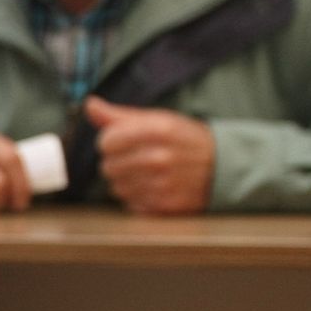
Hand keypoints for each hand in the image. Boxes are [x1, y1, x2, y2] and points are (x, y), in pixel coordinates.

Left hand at [84, 96, 214, 214]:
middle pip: (108, 167)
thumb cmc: (183, 140)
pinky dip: (137, 197)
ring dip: (126, 181)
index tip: (122, 141)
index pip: (106, 141)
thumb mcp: (158, 119)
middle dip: (117, 162)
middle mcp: (159, 157)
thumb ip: (119, 115)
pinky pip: (131, 203)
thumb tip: (90, 105)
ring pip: (117, 187)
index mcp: (157, 130)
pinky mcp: (164, 206)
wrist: (220, 166)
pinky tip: (153, 187)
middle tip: (137, 158)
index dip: (110, 142)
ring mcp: (162, 184)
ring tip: (147, 173)